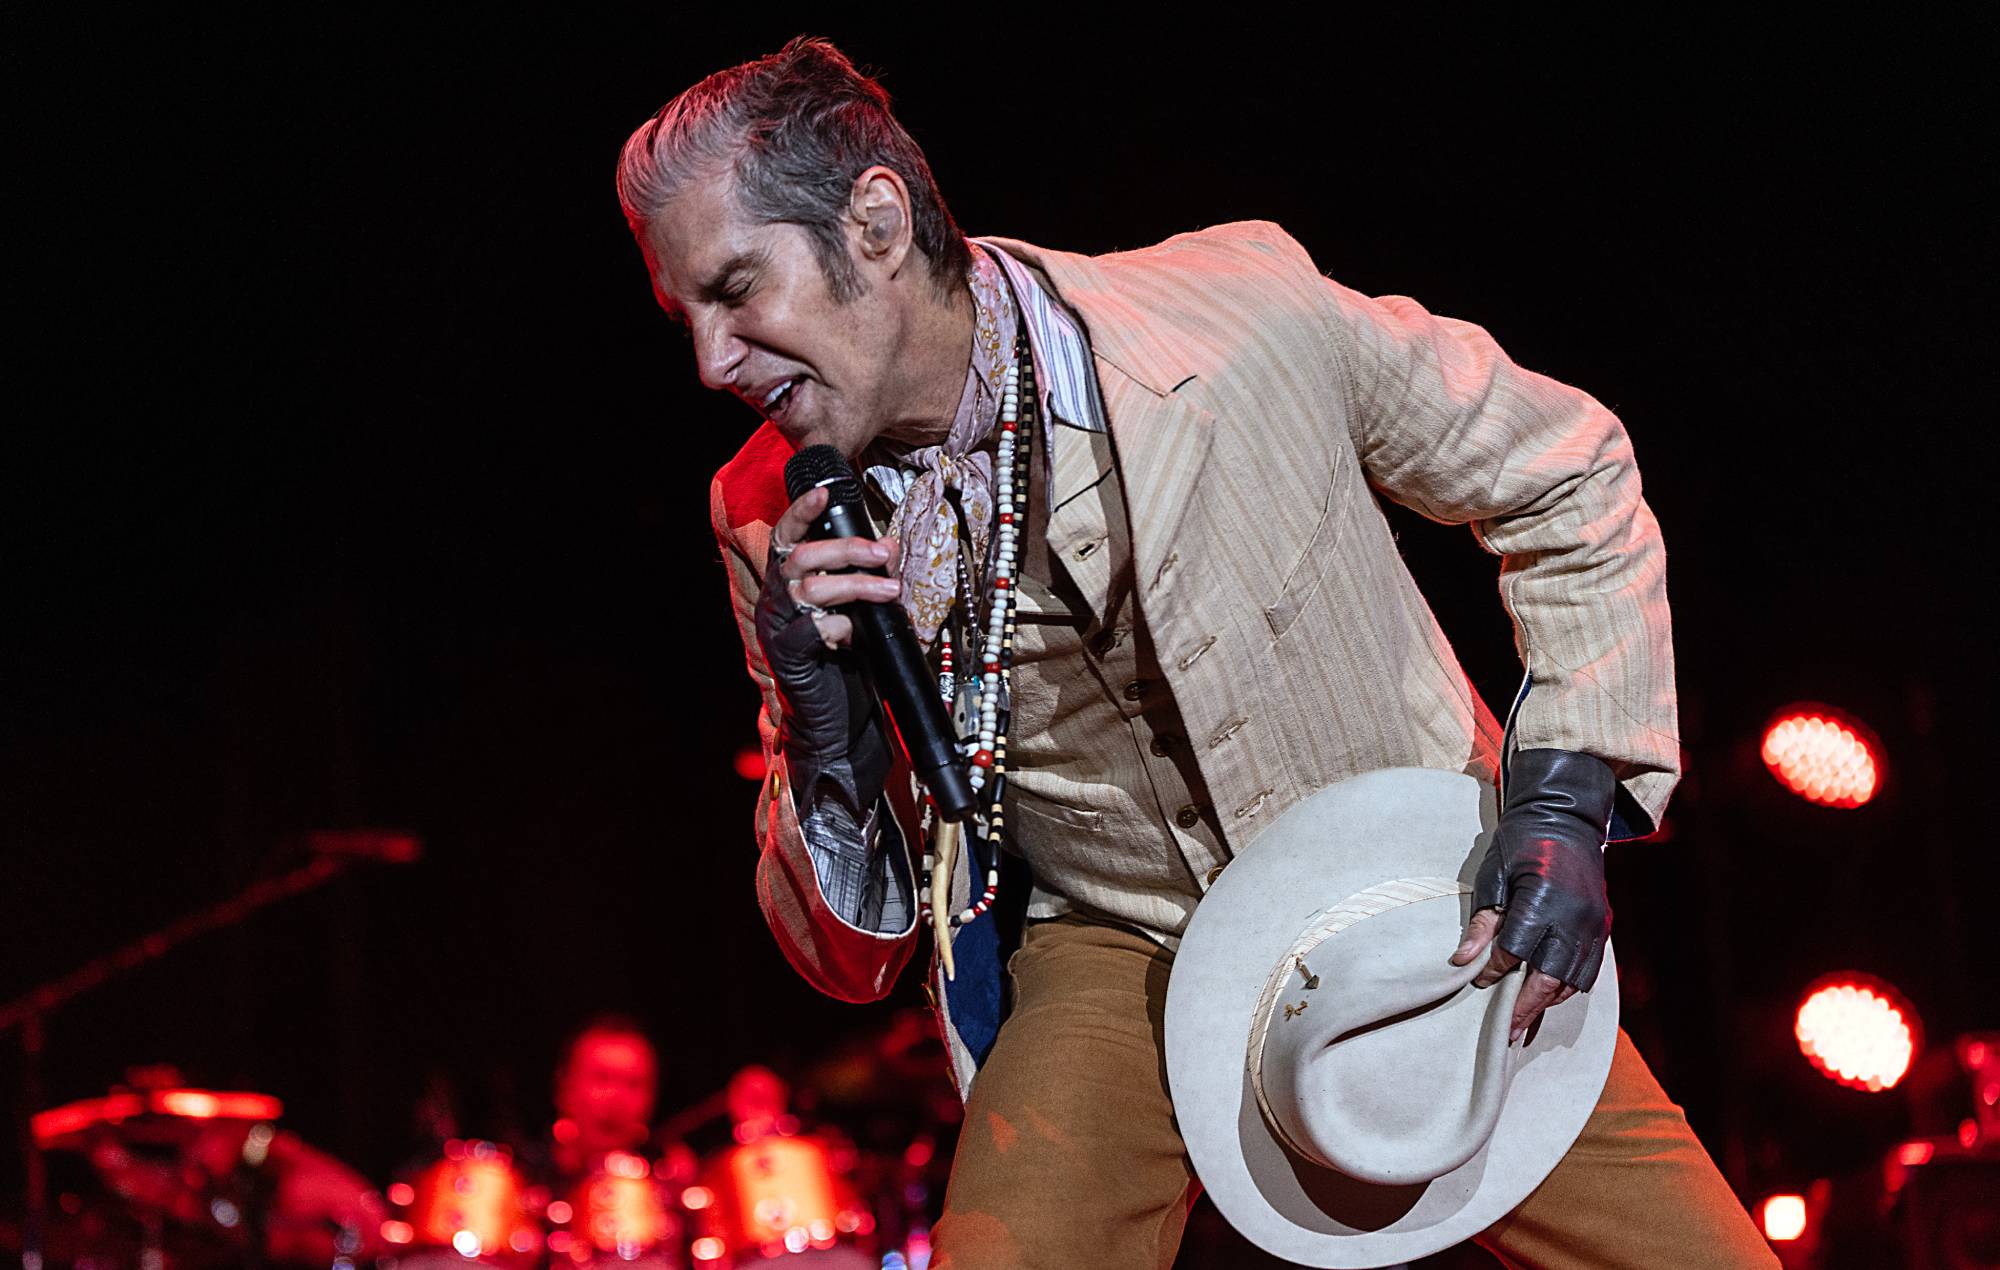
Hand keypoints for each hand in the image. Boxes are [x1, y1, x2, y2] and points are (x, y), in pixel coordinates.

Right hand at [753, 485, 901, 793]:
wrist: (835, 723)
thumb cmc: (847, 663)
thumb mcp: (859, 613)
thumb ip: (867, 581)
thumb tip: (890, 546)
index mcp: (788, 584)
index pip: (786, 538)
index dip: (801, 513)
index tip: (823, 494)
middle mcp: (776, 602)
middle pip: (801, 556)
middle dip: (848, 549)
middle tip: (885, 554)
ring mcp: (778, 631)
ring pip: (809, 588)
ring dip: (856, 585)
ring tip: (890, 591)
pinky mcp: (789, 660)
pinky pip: (811, 630)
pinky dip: (839, 625)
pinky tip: (856, 631)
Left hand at [1450, 749, 1617, 1043]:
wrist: (1566, 817)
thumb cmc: (1521, 842)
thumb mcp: (1492, 874)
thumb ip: (1483, 920)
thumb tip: (1463, 960)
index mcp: (1541, 899)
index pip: (1516, 950)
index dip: (1495, 970)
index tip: (1477, 982)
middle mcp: (1573, 916)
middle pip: (1550, 976)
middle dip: (1526, 1006)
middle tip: (1506, 1031)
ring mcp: (1592, 923)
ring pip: (1574, 979)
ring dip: (1550, 1002)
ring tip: (1526, 1023)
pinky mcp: (1602, 925)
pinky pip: (1589, 969)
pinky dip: (1569, 986)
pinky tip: (1550, 997)